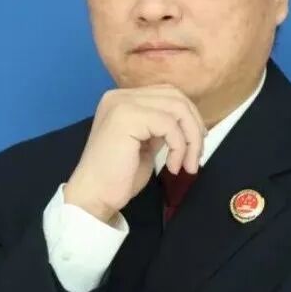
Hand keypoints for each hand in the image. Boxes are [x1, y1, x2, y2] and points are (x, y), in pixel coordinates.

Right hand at [63, 83, 206, 223]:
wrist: (93, 198)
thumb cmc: (118, 177)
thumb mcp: (145, 143)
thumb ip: (160, 127)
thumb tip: (188, 122)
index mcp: (123, 99)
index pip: (168, 94)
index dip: (189, 116)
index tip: (196, 142)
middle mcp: (120, 96)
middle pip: (175, 96)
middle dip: (194, 126)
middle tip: (197, 155)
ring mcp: (122, 104)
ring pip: (176, 108)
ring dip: (191, 138)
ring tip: (188, 164)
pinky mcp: (127, 117)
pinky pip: (169, 125)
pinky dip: (179, 147)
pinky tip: (173, 166)